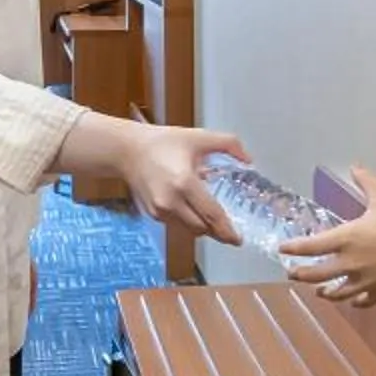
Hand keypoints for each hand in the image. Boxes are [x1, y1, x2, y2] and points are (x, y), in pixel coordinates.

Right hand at [122, 125, 245, 248]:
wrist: (127, 150)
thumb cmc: (162, 142)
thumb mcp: (198, 137)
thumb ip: (228, 144)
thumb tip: (248, 160)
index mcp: (184, 183)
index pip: (211, 215)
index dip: (227, 230)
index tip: (239, 239)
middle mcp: (171, 202)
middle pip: (202, 229)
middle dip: (218, 232)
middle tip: (232, 233)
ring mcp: (160, 210)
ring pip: (189, 230)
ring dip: (204, 228)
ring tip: (214, 222)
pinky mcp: (153, 214)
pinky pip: (177, 224)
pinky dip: (188, 222)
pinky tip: (194, 211)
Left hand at [282, 167, 375, 306]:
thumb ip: (367, 182)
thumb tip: (356, 166)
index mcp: (347, 239)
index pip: (312, 246)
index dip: (295, 248)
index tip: (283, 249)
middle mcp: (351, 263)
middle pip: (318, 274)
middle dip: (302, 274)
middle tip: (292, 273)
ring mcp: (365, 282)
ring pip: (338, 292)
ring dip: (326, 292)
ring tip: (319, 292)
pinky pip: (364, 302)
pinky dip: (356, 303)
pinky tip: (354, 302)